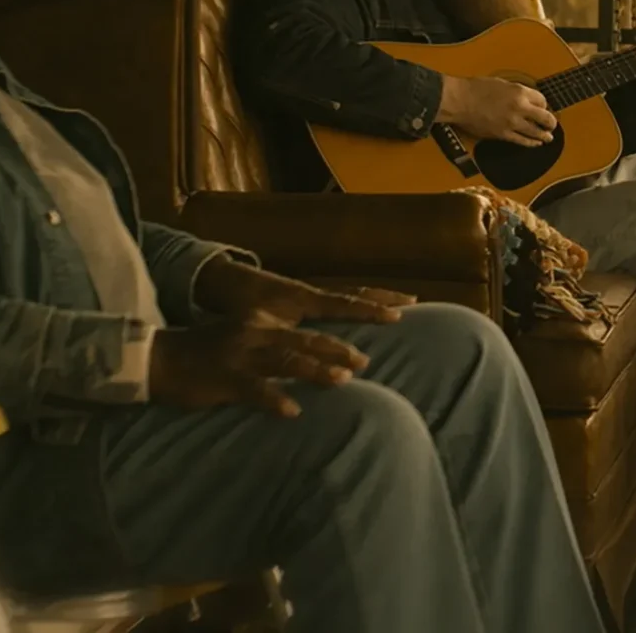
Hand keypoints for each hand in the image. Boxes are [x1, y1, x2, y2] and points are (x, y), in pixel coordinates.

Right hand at [148, 319, 371, 417]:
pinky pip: (253, 389)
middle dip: (336, 351)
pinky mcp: (224, 378)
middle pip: (303, 340)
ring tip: (341, 381)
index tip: (363, 347)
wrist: (158, 358)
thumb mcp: (241, 342)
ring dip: (314, 370)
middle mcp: (254, 334)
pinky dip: (274, 399)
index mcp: (260, 324)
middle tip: (364, 362)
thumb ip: (271, 349)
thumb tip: (306, 362)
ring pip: (284, 360)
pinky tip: (293, 411)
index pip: (306, 329)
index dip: (336, 337)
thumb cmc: (205, 354)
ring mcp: (239, 356)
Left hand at [195, 257, 414, 326]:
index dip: (370, 309)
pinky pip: (341, 297)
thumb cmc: (238, 304)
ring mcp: (311, 292)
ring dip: (376, 296)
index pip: (344, 302)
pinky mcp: (307, 297)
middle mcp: (312, 291)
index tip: (396, 314)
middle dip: (383, 297)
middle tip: (412, 301)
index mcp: (303, 297)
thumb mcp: (254, 322)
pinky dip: (360, 301)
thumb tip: (295, 354)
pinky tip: (374, 308)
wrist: (223, 281)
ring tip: (403, 301)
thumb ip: (276, 336)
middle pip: (354, 292)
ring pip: (350, 292)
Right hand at [440, 75, 553, 145]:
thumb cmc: (475, 88)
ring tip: (549, 137)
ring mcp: (512, 122)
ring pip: (536, 132)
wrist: (460, 100)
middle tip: (552, 124)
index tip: (543, 107)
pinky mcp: (503, 134)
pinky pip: (522, 141)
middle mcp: (519, 107)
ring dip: (545, 135)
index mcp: (519, 92)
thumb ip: (515, 91)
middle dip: (551, 122)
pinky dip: (531, 143)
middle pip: (545, 117)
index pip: (542, 100)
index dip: (544, 104)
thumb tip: (524, 98)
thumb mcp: (501, 83)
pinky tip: (535, 144)